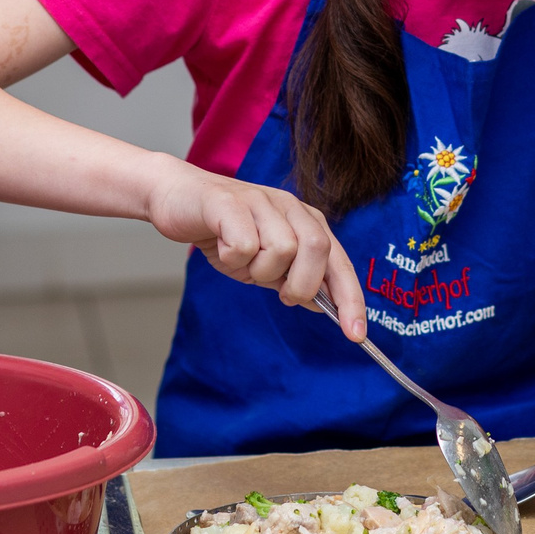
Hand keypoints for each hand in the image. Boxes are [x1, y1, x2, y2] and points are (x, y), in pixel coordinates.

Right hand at [144, 160, 364, 340]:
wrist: (177, 199)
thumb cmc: (224, 232)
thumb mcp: (264, 263)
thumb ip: (293, 279)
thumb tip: (323, 305)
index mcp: (305, 221)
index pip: (339, 262)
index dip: (350, 298)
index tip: (356, 334)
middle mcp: (290, 207)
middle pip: (317, 248)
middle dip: (300, 283)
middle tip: (277, 290)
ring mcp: (261, 201)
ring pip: (281, 249)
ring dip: (258, 269)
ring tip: (241, 259)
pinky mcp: (229, 202)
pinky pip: (244, 244)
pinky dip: (232, 257)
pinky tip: (221, 245)